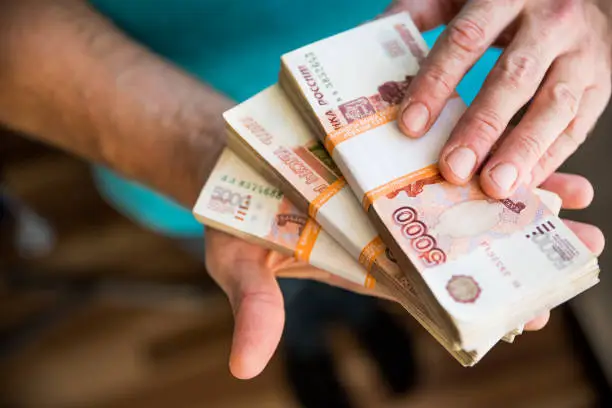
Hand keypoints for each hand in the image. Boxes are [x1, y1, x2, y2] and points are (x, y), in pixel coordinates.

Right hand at [205, 173, 602, 378]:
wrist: (235, 151)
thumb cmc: (238, 210)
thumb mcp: (238, 262)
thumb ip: (255, 307)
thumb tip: (244, 365)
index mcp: (364, 262)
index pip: (430, 291)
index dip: (478, 305)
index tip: (528, 316)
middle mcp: (389, 227)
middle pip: (460, 245)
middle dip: (518, 252)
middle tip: (578, 254)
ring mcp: (392, 185)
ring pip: (462, 196)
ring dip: (518, 198)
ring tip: (574, 200)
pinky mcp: (392, 146)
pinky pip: (445, 148)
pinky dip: (485, 148)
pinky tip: (527, 147)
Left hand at [389, 0, 611, 197]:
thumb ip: (421, 11)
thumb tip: (372, 37)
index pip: (467, 39)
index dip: (437, 82)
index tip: (410, 125)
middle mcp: (551, 21)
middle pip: (514, 78)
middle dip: (482, 127)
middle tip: (453, 169)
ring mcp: (582, 52)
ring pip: (555, 105)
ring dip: (524, 150)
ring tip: (495, 187)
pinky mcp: (602, 81)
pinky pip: (579, 124)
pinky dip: (551, 157)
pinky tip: (524, 183)